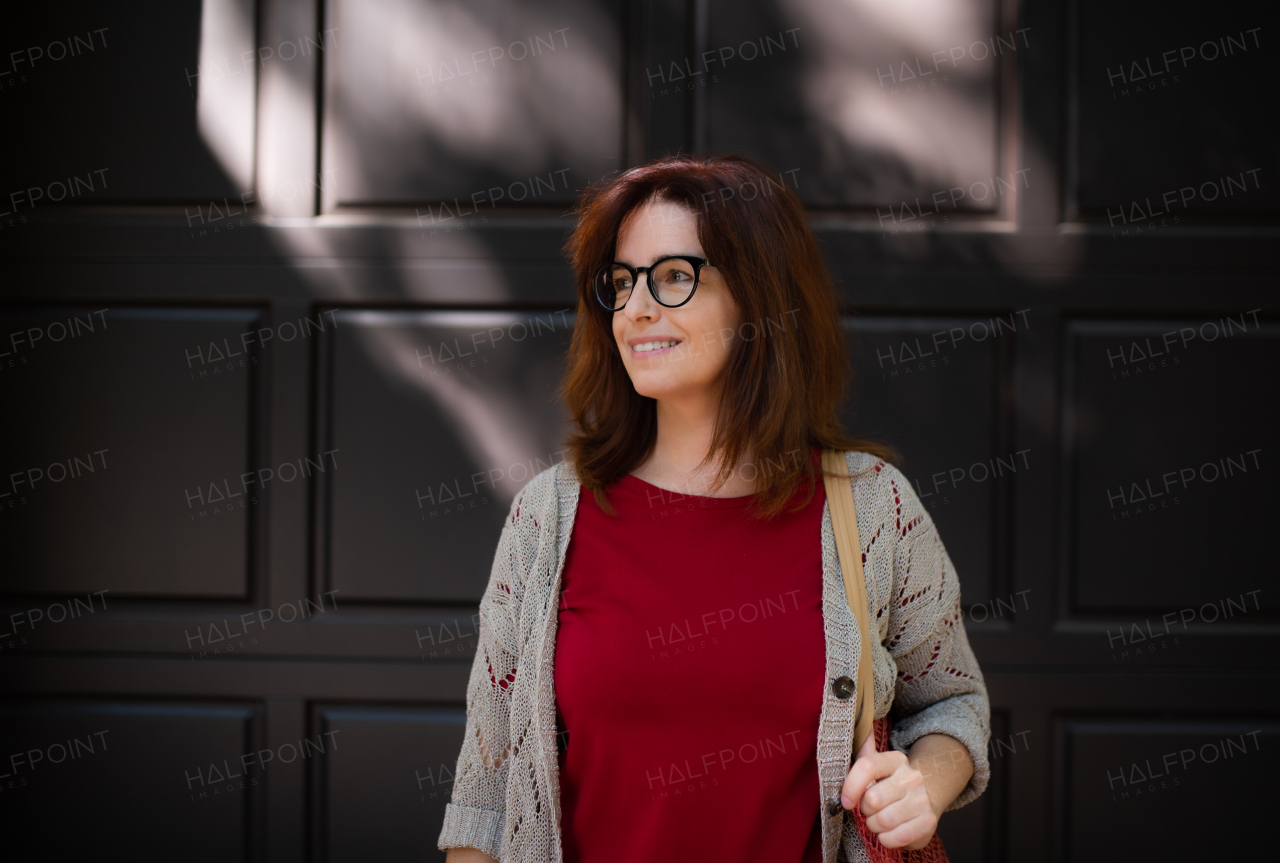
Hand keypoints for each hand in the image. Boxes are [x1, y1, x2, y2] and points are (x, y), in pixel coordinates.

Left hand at [839, 734, 938, 850]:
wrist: (925, 799)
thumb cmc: (890, 785)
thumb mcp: (877, 768)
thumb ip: (863, 751)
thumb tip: (855, 722)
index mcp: (895, 760)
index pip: (867, 766)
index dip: (851, 786)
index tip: (845, 801)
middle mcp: (911, 777)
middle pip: (873, 799)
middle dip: (864, 811)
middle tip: (868, 811)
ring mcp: (922, 799)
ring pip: (883, 820)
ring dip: (874, 826)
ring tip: (878, 821)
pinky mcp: (929, 821)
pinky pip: (896, 837)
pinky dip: (886, 839)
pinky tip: (888, 832)